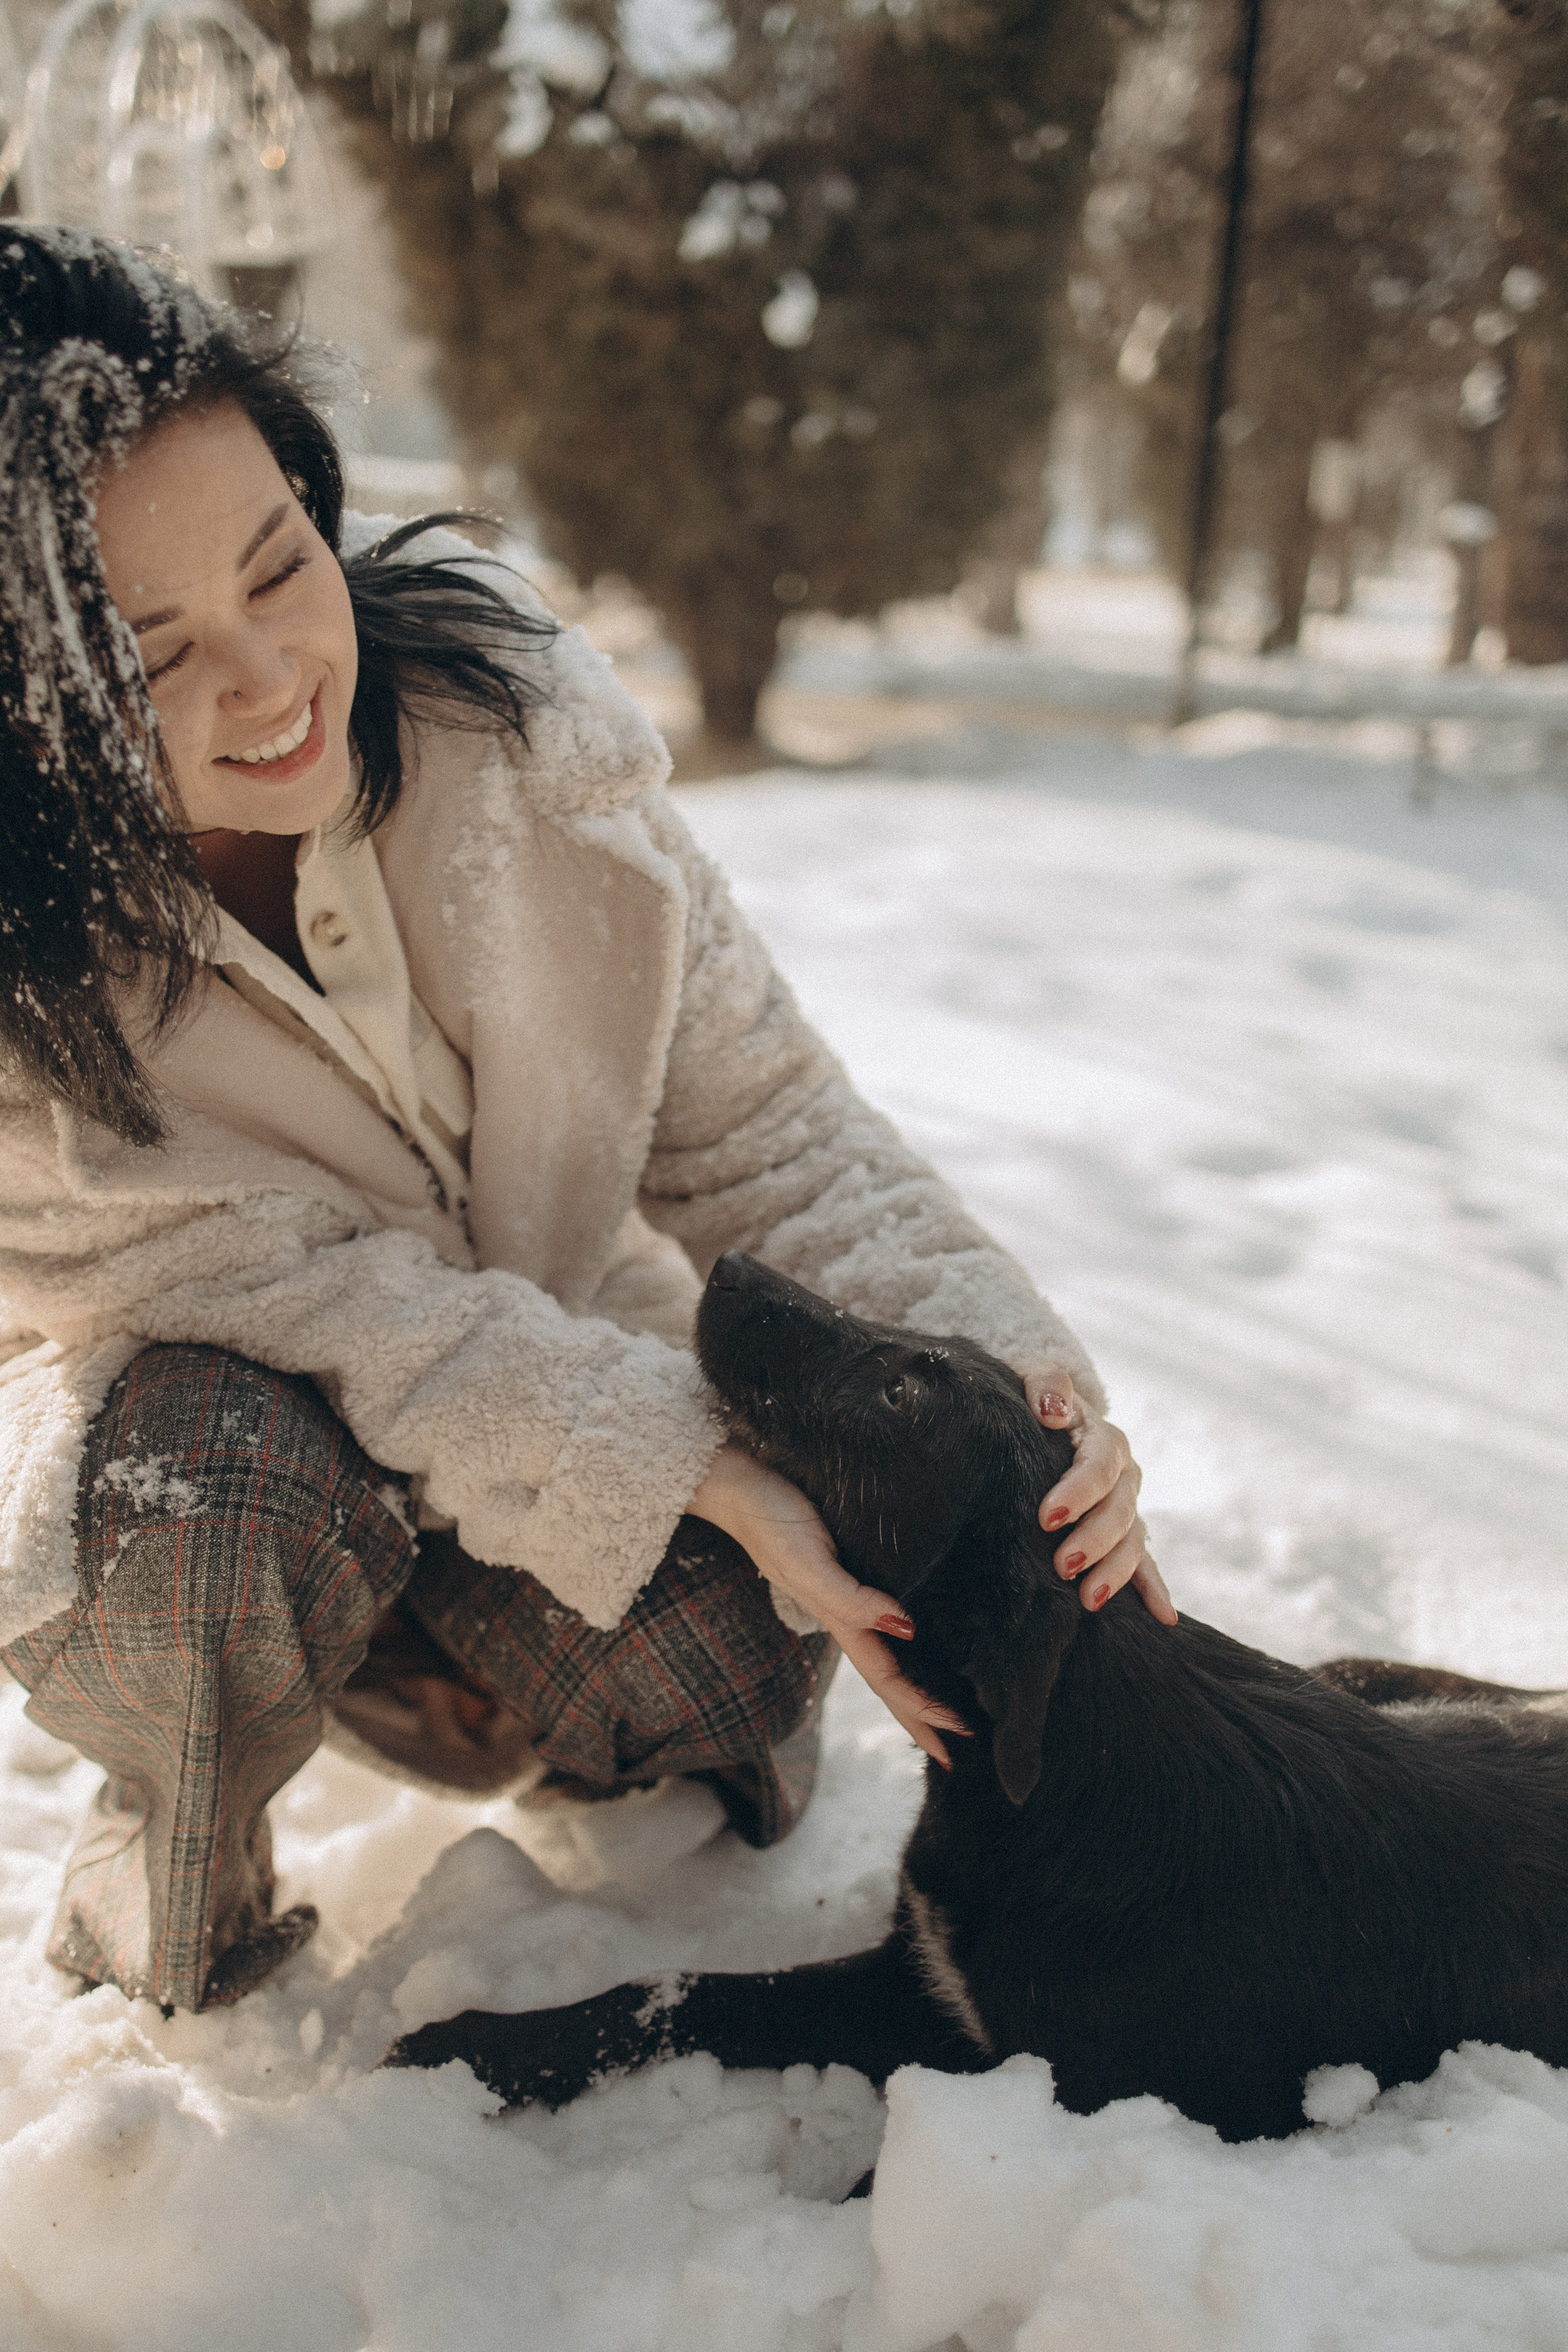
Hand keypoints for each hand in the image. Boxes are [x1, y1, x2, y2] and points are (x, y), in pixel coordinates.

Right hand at [688, 1441, 970, 1767]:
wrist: (737, 1476)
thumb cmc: (772, 1518)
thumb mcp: (808, 1562)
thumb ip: (850, 1599)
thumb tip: (906, 1628)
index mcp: (839, 1620)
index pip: (889, 1680)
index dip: (923, 1711)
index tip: (960, 1740)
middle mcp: (846, 1613)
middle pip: (890, 1677)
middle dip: (922, 1715)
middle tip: (964, 1745)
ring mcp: (845, 1592)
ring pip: (888, 1651)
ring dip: (916, 1684)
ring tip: (946, 1705)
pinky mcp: (848, 1564)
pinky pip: (883, 1614)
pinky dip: (905, 1637)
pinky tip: (916, 1634)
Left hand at [1009, 1361, 1175, 1625]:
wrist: (1035, 1417)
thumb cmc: (1027, 1397)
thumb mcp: (1029, 1374)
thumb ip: (1045, 1382)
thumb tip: (1055, 1412)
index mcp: (1102, 1438)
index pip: (1100, 1465)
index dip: (1078, 1492)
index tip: (1047, 1517)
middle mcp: (1122, 1475)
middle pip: (1120, 1510)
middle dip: (1095, 1541)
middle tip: (1062, 1565)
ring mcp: (1125, 1507)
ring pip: (1133, 1542)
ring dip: (1115, 1572)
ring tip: (1088, 1601)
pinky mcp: (1121, 1534)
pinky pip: (1144, 1563)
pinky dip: (1154, 1589)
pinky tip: (1163, 1618)